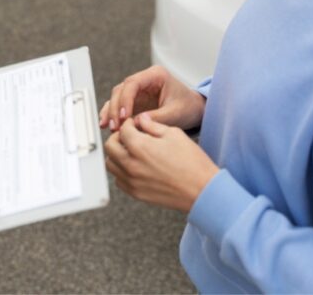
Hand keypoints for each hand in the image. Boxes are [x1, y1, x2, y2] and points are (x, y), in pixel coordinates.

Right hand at [99, 65, 204, 131]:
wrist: (194, 110)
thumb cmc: (188, 107)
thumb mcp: (175, 114)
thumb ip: (156, 117)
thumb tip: (135, 122)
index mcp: (156, 75)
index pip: (132, 83)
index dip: (125, 99)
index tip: (124, 116)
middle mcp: (144, 80)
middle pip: (121, 90)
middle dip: (116, 108)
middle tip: (116, 125)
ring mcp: (138, 90)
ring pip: (117, 97)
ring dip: (111, 112)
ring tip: (110, 127)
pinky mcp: (135, 101)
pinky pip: (119, 105)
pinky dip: (113, 114)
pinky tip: (108, 124)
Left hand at [104, 114, 218, 212]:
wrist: (202, 190)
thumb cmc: (192, 162)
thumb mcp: (174, 134)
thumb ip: (152, 125)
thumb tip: (140, 119)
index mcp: (140, 147)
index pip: (123, 130)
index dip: (128, 123)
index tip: (133, 124)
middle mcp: (131, 164)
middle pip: (110, 146)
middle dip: (118, 137)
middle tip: (129, 136)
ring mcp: (132, 181)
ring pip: (110, 164)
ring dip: (116, 154)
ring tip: (130, 151)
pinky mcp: (136, 193)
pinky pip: (118, 180)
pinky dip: (121, 171)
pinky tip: (134, 166)